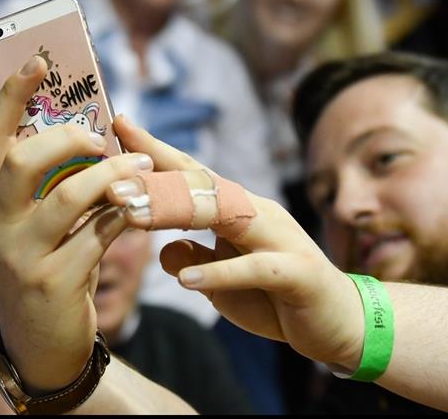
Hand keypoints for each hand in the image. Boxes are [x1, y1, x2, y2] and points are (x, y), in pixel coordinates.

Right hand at [0, 56, 152, 392]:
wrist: (41, 347)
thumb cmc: (48, 271)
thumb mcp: (39, 227)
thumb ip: (57, 186)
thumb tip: (101, 136)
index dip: (11, 94)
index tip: (38, 60)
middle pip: (24, 160)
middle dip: (70, 138)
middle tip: (101, 138)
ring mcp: (21, 256)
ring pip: (71, 197)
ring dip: (114, 177)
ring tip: (140, 168)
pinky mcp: (52, 282)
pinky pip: (98, 234)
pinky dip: (123, 216)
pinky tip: (137, 211)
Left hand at [107, 116, 364, 370]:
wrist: (338, 322)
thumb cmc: (274, 294)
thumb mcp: (221, 278)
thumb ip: (193, 257)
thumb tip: (162, 249)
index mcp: (236, 208)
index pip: (190, 172)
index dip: (154, 149)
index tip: (117, 124)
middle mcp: (256, 212)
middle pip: (201, 185)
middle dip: (154, 178)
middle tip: (109, 178)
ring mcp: (279, 238)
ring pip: (224, 214)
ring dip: (177, 213)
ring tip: (133, 216)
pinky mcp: (296, 273)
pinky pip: (254, 269)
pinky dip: (219, 272)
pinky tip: (186, 281)